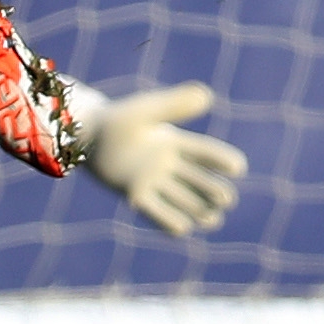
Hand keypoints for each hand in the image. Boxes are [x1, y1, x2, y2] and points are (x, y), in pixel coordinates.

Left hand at [73, 82, 246, 237]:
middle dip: (216, 191)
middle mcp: (169, 164)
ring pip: (185, 202)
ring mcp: (154, 181)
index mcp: (176, 142)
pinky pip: (158, 215)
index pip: (207, 153)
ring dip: (200, 212)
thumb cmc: (118, 120)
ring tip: (211, 218)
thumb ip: (174, 104)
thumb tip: (207, 96)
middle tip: (224, 199)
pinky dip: (170, 223)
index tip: (238, 167)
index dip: (223, 160)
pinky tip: (180, 228)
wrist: (85, 136)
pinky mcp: (136, 195)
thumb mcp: (147, 110)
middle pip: (201, 182)